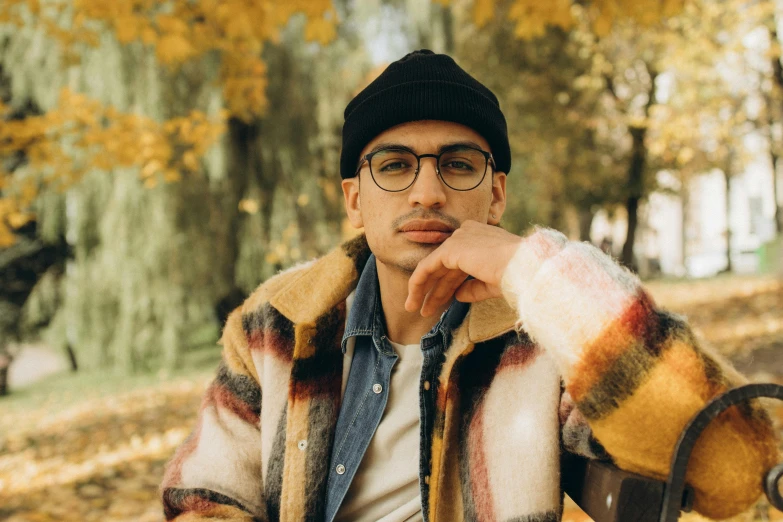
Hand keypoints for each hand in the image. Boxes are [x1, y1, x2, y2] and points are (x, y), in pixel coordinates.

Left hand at [404, 220, 522, 316]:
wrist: (523, 267)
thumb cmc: (516, 275)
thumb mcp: (493, 282)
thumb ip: (474, 287)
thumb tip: (459, 295)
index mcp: (481, 238)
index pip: (458, 263)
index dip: (449, 284)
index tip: (444, 303)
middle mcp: (468, 234)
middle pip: (445, 266)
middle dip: (435, 289)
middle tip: (425, 309)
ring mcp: (458, 239)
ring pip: (433, 266)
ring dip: (422, 289)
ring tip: (413, 308)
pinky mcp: (450, 249)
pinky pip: (426, 267)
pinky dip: (418, 283)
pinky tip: (413, 298)